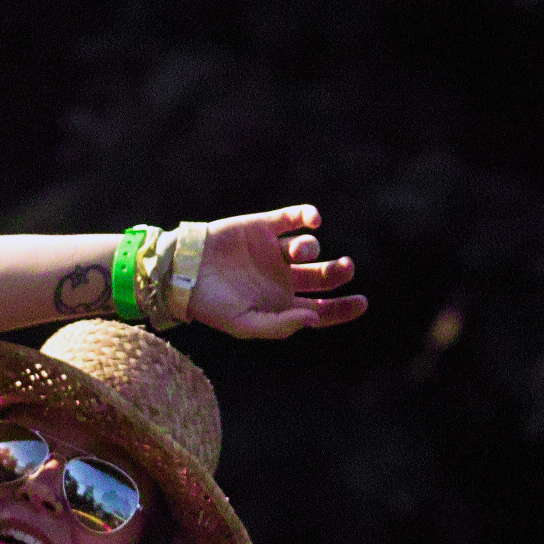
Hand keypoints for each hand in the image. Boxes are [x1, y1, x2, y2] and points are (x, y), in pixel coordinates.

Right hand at [185, 204, 366, 340]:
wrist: (181, 270)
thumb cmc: (211, 305)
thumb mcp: (243, 324)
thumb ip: (279, 326)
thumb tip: (314, 318)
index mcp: (280, 303)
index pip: (321, 308)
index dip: (344, 308)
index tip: (362, 302)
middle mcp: (281, 276)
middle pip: (323, 275)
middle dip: (338, 272)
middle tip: (345, 268)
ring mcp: (273, 250)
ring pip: (308, 246)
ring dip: (311, 246)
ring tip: (297, 250)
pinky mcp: (263, 226)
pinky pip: (293, 217)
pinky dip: (307, 217)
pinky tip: (313, 221)